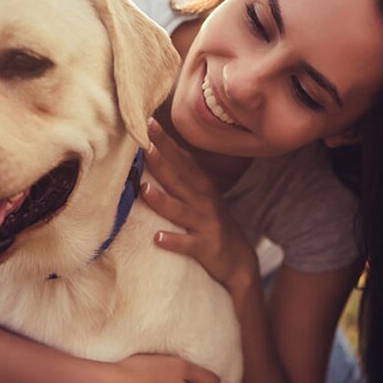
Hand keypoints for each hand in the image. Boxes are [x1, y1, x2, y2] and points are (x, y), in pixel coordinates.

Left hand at [141, 119, 259, 289]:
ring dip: (162, 200)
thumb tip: (157, 148)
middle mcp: (203, 201)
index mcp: (200, 185)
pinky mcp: (206, 247)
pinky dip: (174, 241)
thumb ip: (181, 173)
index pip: (180, 159)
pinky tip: (158, 238)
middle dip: (161, 161)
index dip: (165, 142)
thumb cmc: (211, 222)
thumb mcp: (200, 195)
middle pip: (179, 179)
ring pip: (181, 210)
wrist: (238, 260)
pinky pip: (188, 244)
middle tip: (144, 145)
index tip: (147, 123)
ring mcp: (205, 224)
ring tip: (144, 189)